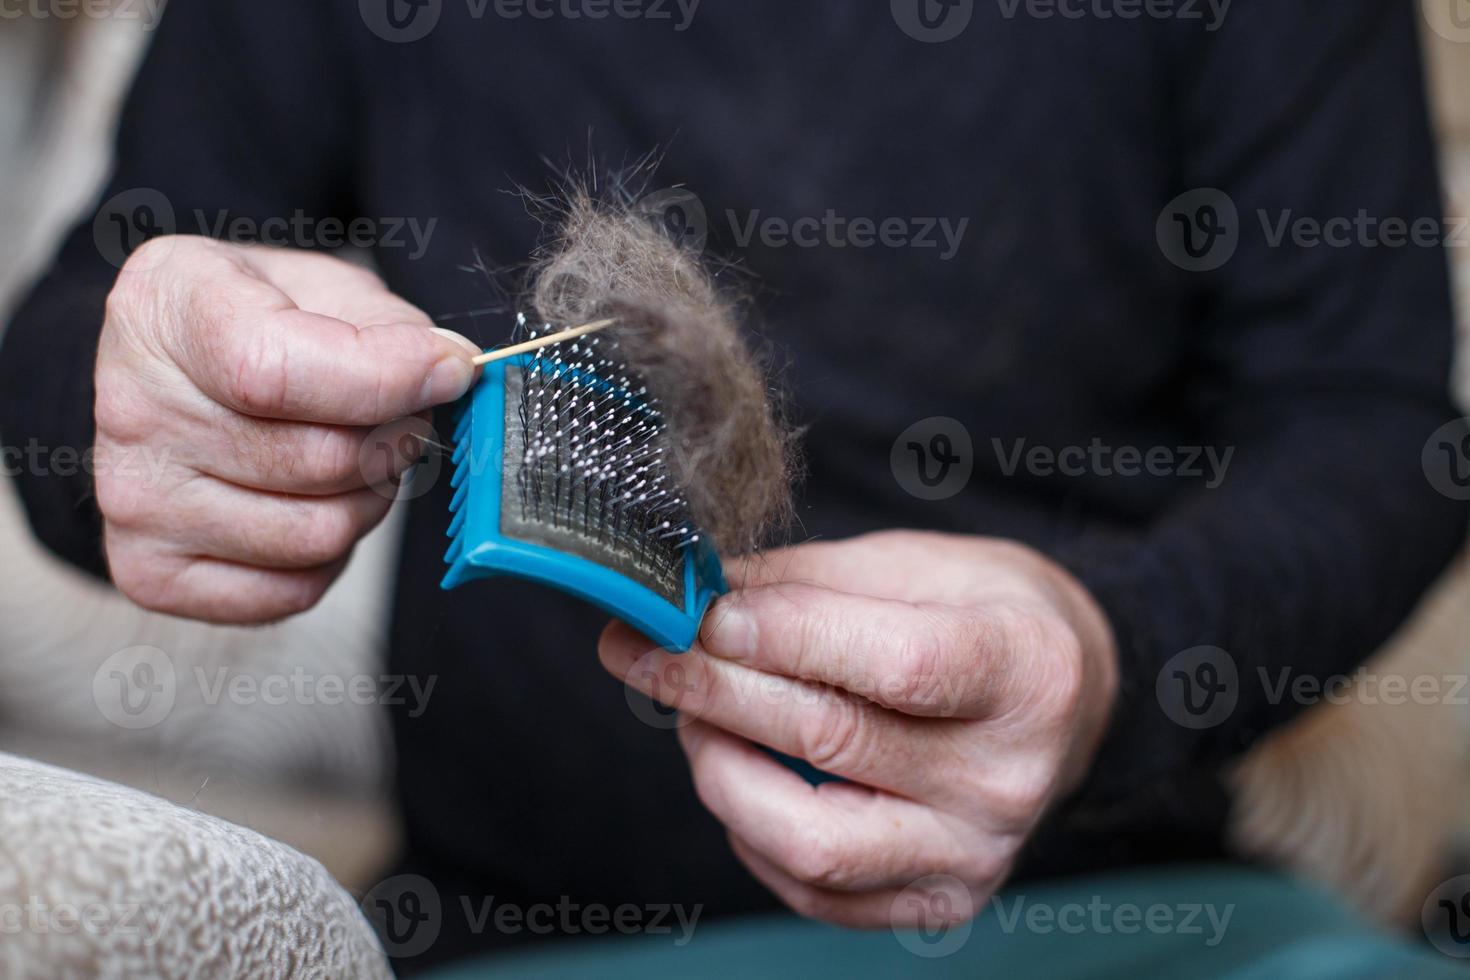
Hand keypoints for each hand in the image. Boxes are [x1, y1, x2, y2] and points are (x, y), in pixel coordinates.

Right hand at [94, 236, 479, 622]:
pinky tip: (314, 503)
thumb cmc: (257, 324)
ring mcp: (134, 500)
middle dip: (393, 440)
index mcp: (164, 311)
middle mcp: (133, 408)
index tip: (448, 371)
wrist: (177, 379)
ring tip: (356, 458)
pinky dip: (333, 555)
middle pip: (320, 460)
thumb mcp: (321, 287)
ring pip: (319, 533)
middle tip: (397, 416)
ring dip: (370, 499)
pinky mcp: (151, 573)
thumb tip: (446, 373)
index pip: (276, 371)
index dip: (387, 379)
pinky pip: (294, 589)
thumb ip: (388, 325)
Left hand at [599, 530, 1116, 927]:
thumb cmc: (981, 616)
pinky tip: (737, 773)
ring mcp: (977, 853)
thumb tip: (691, 597)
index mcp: (1027, 670)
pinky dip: (752, 832)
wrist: (1064, 699)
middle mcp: (1010, 777)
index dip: (785, 638)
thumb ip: (804, 585)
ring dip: (722, 771)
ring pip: (813, 841)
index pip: (896, 666)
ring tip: (691, 716)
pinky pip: (816, 890)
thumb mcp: (912, 566)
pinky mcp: (940, 901)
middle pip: (834, 743)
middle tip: (644, 651)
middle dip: (716, 690)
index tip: (700, 612)